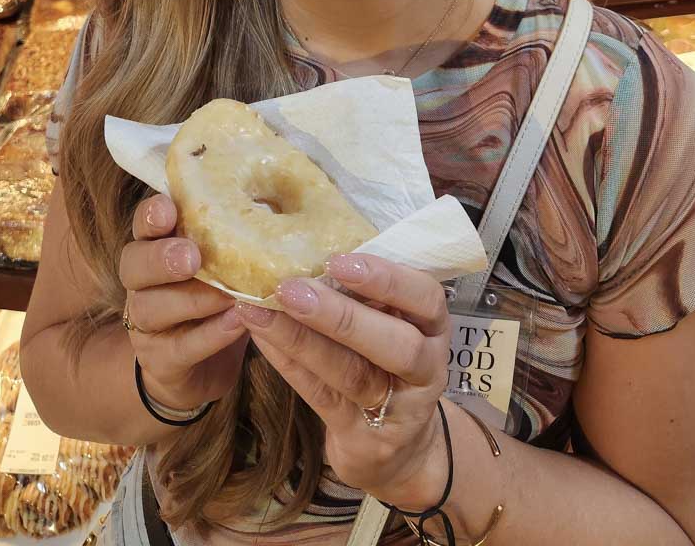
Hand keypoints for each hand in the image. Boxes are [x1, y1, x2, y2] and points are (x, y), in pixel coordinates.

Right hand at [119, 193, 247, 413]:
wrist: (204, 367)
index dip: (151, 216)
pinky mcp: (159, 361)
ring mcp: (145, 324)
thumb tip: (275, 200)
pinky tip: (235, 323)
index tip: (168, 209)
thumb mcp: (225, 263)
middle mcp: (141, 283)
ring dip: (192, 299)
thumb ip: (235, 236)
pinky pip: (179, 348)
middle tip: (191, 257)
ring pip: (152, 308)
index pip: (143, 225)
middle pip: (134, 264)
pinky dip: (209, 335)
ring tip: (228, 295)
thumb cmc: (219, 297)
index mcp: (154, 248)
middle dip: (161, 258)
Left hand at [235, 253, 450, 511]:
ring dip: (303, 340)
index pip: (427, 298)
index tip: (339, 260)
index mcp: (433, 327)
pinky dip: (289, 364)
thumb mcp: (393, 323)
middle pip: (395, 344)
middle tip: (291, 289)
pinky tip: (262, 339)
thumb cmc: (386, 362)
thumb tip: (309, 246)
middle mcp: (425, 368)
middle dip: (341, 316)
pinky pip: (322, 396)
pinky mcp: (362, 436)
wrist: (395, 448)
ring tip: (262, 311)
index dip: (387, 278)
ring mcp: (396, 408)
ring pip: (353, 374)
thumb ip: (367, 294)